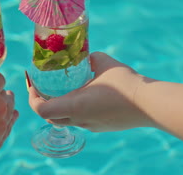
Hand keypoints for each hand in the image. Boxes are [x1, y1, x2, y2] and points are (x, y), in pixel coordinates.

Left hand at [29, 52, 151, 131]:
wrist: (150, 105)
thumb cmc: (126, 83)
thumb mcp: (103, 62)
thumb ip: (89, 57)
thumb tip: (85, 55)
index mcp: (74, 105)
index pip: (41, 109)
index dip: (32, 97)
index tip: (35, 84)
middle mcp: (79, 120)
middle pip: (51, 117)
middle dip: (43, 102)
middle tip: (44, 87)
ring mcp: (91, 126)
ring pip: (66, 120)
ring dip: (60, 107)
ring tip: (64, 90)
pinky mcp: (101, 127)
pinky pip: (81, 120)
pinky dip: (75, 109)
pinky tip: (86, 95)